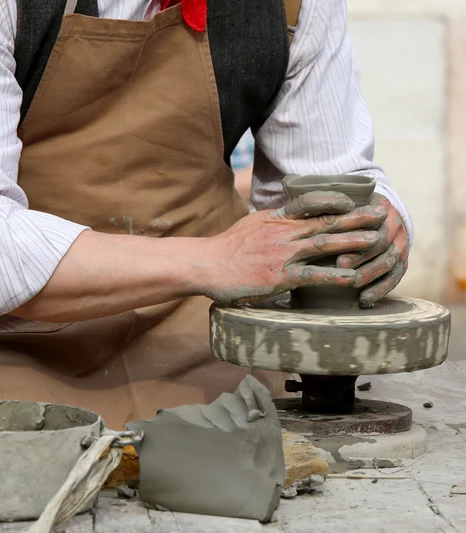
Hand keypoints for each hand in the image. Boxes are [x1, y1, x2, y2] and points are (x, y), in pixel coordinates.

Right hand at [202, 191, 386, 303]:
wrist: (205, 265)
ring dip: (352, 242)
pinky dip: (333, 276)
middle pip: (324, 222)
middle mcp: (282, 233)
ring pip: (323, 244)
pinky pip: (311, 275)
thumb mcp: (250, 225)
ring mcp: (281, 254)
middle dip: (355, 218)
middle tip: (381, 214)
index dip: (335, 200)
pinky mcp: (278, 277)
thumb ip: (272, 222)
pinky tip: (352, 278)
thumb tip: (288, 218)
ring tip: (376, 241)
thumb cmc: (225, 248)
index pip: (310, 203)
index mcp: (275, 219)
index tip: (354, 200)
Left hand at [336, 193, 407, 304]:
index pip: (373, 228)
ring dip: (370, 275)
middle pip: (382, 246)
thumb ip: (332, 209)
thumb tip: (315, 218)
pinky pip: (395, 277)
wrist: (374, 215)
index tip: (339, 257)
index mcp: (382, 209)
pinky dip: (380, 289)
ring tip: (351, 284)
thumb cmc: (348, 210)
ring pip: (390, 263)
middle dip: (361, 259)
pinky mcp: (402, 261)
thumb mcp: (343, 204)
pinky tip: (364, 299)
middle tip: (341, 268)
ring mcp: (401, 244)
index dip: (357, 243)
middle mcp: (396, 226)